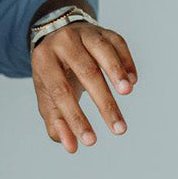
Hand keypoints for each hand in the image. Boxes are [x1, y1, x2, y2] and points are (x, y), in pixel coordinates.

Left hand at [31, 22, 138, 152]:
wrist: (57, 35)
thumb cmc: (54, 74)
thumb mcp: (47, 97)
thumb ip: (56, 123)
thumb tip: (72, 147)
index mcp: (44, 60)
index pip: (60, 91)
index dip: (75, 117)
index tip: (91, 141)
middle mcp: (64, 41)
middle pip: (86, 71)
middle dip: (104, 102)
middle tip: (119, 129)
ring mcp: (85, 33)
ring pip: (103, 49)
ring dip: (116, 71)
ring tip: (127, 92)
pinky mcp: (104, 31)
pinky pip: (118, 43)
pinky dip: (127, 61)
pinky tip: (132, 81)